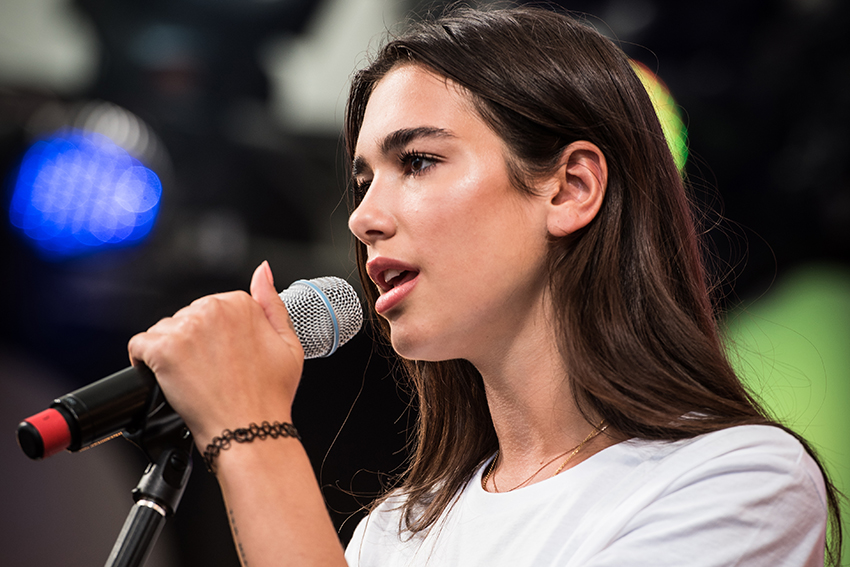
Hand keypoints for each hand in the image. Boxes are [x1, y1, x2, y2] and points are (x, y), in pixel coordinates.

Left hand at [128, 262, 303, 448]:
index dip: (216, 338)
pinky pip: (139, 346)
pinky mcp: (162, 350)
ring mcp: (186, 329)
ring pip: (163, 331)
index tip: (223, 358)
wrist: (250, 430)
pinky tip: (165, 378)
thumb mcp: (288, 343)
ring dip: (171, 352)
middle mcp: (212, 310)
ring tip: (193, 379)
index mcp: (241, 304)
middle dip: (193, 343)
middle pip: (186, 318)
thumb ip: (272, 302)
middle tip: (210, 373)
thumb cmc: (270, 394)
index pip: (212, 309)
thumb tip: (262, 271)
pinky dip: (145, 362)